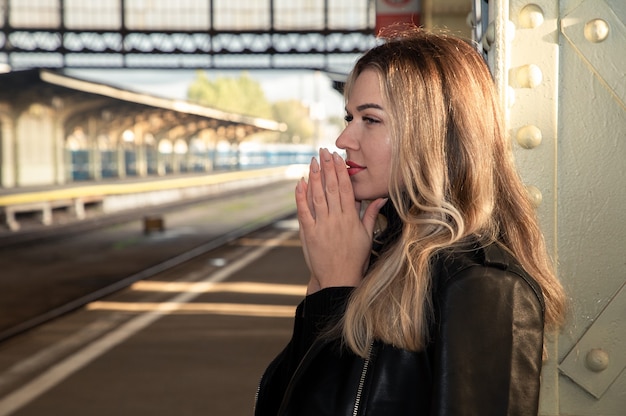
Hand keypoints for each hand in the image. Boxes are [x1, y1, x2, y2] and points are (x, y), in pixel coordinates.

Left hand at [296, 148, 386, 293]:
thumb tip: (381, 197)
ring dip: (314, 177)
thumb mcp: (368, 236)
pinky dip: (301, 196)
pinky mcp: (309, 233)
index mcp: (351, 218)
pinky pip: (304, 211)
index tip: (338, 157)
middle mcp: (336, 219)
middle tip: (324, 151)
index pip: (346, 189)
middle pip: (332, 188)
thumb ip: (371, 214)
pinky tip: (300, 183)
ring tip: (313, 161)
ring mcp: (322, 225)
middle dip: (327, 167)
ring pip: (317, 196)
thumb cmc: (356, 259)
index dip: (341, 171)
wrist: (339, 279)